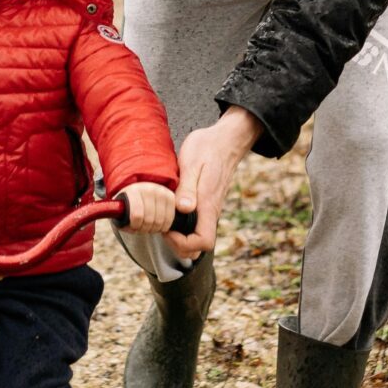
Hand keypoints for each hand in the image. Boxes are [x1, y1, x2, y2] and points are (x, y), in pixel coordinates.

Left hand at [117, 182, 179, 233]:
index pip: (137, 215)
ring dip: (154, 229)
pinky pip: (170, 218)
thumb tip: (130, 228)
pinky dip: (164, 226)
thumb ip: (122, 220)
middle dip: (144, 229)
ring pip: (160, 221)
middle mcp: (149, 188)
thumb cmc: (129, 204)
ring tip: (149, 227)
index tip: (133, 227)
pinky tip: (158, 224)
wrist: (140, 190)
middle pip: (149, 220)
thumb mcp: (121, 210)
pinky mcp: (170, 196)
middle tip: (141, 228)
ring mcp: (161, 191)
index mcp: (133, 191)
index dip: (135, 226)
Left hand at [167, 107, 261, 255]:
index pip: (203, 242)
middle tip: (162, 225)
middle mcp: (210, 211)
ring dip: (179, 237)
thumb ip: (187, 188)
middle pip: (198, 248)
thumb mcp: (192, 163)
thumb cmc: (208, 148)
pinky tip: (170, 210)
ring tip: (165, 218)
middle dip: (178, 245)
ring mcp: (209, 209)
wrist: (225, 139)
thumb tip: (183, 209)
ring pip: (196, 238)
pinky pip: (195, 225)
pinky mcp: (206, 204)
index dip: (182, 243)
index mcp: (208, 205)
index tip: (167, 229)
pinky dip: (182, 226)